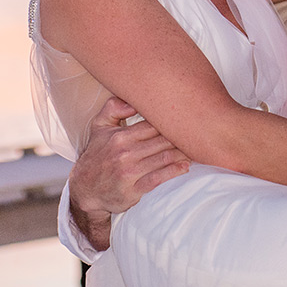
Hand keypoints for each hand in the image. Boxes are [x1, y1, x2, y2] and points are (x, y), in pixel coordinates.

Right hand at [69, 97, 190, 250]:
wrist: (84, 188)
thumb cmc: (96, 154)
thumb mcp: (98, 127)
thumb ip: (113, 107)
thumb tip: (133, 96)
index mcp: (120, 136)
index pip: (153, 124)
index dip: (172, 120)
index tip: (189, 116)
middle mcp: (125, 153)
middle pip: (163, 140)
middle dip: (182, 136)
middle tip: (202, 130)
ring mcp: (129, 172)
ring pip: (164, 158)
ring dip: (183, 153)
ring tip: (199, 147)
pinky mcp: (133, 191)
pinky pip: (159, 179)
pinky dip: (175, 171)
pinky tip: (186, 166)